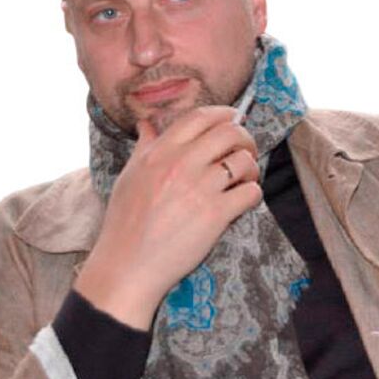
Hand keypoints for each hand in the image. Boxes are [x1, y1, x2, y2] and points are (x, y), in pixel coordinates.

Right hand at [73, 106, 262, 329]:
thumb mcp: (129, 176)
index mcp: (160, 152)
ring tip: (245, 178)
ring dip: (251, 167)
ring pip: (244, 160)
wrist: (128, 265)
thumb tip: (147, 125)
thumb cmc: (125, 223)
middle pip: (229, 132)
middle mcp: (181, 164)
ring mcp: (200, 188)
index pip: (200, 117)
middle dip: (244, 137)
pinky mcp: (215, 215)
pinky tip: (242, 200)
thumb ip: (144, 147)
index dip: (223, 113)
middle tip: (245, 150)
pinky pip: (250, 192)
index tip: (232, 117)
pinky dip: (252, 194)